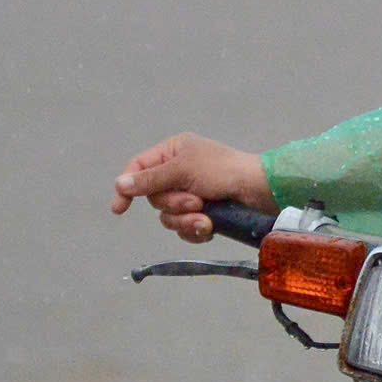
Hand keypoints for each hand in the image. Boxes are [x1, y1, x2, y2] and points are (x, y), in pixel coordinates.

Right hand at [111, 132, 274, 243]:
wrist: (261, 192)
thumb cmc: (224, 171)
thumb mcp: (183, 170)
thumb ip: (150, 179)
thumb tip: (120, 184)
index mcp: (174, 152)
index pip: (139, 168)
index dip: (127, 187)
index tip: (120, 208)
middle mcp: (180, 171)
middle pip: (155, 197)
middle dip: (174, 204)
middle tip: (195, 201)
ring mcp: (192, 193)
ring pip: (169, 216)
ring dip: (185, 220)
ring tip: (206, 216)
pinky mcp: (204, 213)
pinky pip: (185, 228)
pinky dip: (195, 230)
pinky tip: (210, 227)